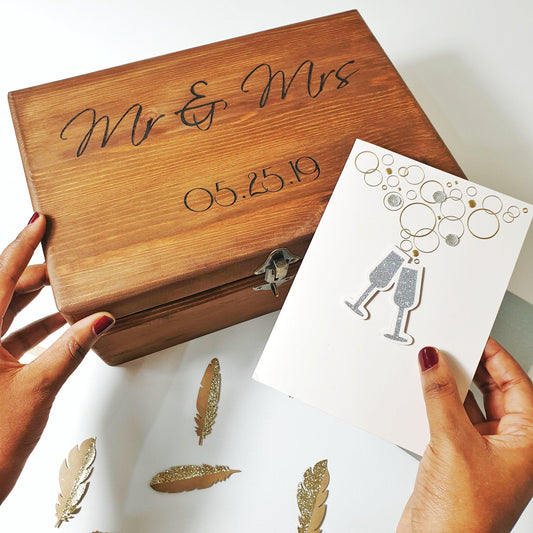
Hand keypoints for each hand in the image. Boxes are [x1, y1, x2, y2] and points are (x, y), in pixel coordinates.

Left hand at [0, 213, 113, 503]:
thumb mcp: (37, 387)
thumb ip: (71, 350)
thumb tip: (99, 320)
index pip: (0, 279)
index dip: (21, 247)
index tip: (38, 223)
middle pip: (4, 293)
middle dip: (34, 275)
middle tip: (62, 261)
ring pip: (10, 315)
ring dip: (38, 303)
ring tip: (65, 288)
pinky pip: (15, 338)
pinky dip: (40, 330)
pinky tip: (63, 326)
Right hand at [397, 339, 532, 532]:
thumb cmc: (465, 517)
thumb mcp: (452, 441)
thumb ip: (441, 395)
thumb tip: (434, 360)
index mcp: (528, 443)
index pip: (518, 384)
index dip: (496, 357)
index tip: (475, 336)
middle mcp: (510, 446)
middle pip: (496, 392)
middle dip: (473, 368)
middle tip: (452, 346)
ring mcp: (483, 451)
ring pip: (471, 404)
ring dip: (453, 385)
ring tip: (435, 363)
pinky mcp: (458, 456)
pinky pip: (451, 418)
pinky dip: (439, 402)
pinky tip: (426, 390)